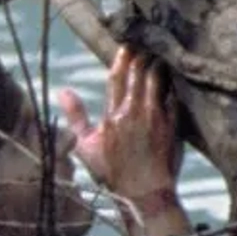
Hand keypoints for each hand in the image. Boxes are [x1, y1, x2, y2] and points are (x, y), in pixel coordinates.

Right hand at [63, 48, 180, 204]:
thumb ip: (75, 116)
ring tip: (158, 55)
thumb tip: (63, 92)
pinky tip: (172, 77)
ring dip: (157, 65)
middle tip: (145, 44)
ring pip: (157, 80)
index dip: (122, 58)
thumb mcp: (85, 146)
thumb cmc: (112, 172)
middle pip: (139, 73)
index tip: (126, 45)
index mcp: (113, 116)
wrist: (144, 191)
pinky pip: (173, 96)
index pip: (117, 77)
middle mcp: (134, 113)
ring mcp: (155, 117)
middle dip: (141, 56)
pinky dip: (171, 84)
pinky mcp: (172, 124)